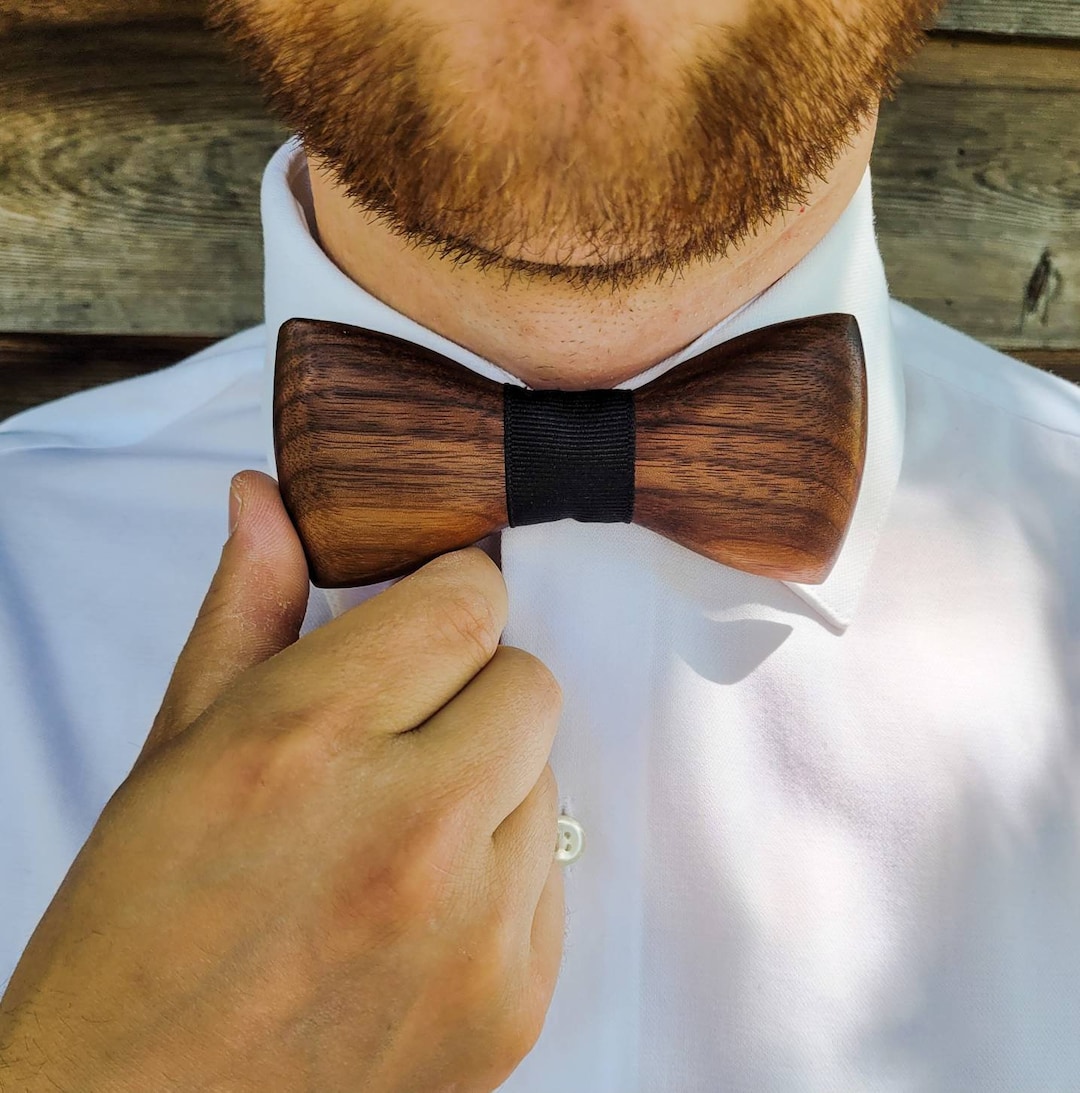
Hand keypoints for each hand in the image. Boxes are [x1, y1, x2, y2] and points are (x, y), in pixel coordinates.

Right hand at [0, 470, 563, 1092]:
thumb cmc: (135, 931)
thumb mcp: (174, 751)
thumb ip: (245, 611)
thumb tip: (266, 500)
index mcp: (307, 740)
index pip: (467, 603)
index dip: (449, 602)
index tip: (427, 624)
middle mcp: (407, 828)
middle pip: (529, 682)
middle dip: (476, 687)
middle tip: (407, 734)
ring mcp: (472, 927)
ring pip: (547, 779)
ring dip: (491, 784)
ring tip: (400, 836)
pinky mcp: (513, 1004)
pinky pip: (555, 880)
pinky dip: (504, 876)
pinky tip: (423, 910)